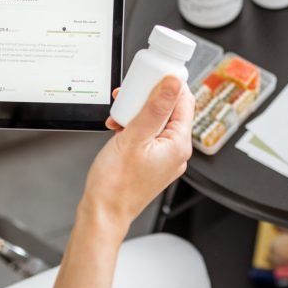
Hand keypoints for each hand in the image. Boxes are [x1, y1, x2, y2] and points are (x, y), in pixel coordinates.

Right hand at [79, 77, 194, 237]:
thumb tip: (173, 83)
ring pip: (156, 122)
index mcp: (179, 144)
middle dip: (147, 98)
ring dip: (137, 112)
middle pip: (169, 110)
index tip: (153, 73)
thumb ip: (156, 107)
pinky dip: (134, 127)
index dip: (169, 84)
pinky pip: (148, 136)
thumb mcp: (134, 136)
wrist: (103, 213)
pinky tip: (119, 128)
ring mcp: (165, 158)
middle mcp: (177, 152)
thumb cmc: (116, 184)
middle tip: (129, 94)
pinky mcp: (153, 162)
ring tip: (119, 116)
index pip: (184, 101)